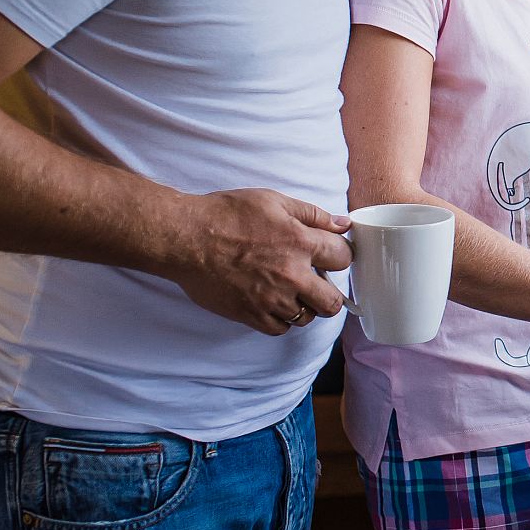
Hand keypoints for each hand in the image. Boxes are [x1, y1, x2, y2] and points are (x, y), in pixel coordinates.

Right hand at [166, 189, 352, 335]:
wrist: (185, 238)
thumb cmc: (226, 214)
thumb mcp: (274, 201)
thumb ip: (313, 215)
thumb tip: (343, 224)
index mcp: (300, 243)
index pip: (344, 259)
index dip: (339, 256)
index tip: (330, 257)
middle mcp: (291, 275)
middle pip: (332, 302)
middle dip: (329, 293)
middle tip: (318, 284)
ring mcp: (271, 299)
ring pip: (305, 317)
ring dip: (303, 306)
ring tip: (289, 291)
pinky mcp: (250, 314)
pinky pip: (279, 329)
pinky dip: (280, 319)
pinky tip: (272, 303)